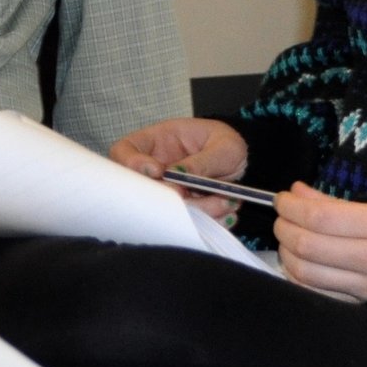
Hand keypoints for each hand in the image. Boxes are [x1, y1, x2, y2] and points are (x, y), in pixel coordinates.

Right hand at [108, 117, 248, 218]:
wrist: (243, 165)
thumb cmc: (227, 145)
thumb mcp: (224, 147)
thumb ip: (203, 161)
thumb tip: (177, 177)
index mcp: (155, 142)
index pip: (123, 151)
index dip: (132, 163)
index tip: (159, 171)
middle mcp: (153, 170)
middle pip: (140, 188)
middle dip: (168, 196)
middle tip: (190, 194)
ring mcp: (165, 193)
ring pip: (165, 211)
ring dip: (197, 210)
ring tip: (225, 201)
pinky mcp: (180, 212)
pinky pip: (185, 224)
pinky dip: (208, 221)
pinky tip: (227, 211)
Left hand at [272, 184, 366, 300]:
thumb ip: (333, 203)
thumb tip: (295, 192)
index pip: (320, 217)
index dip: (292, 207)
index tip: (281, 198)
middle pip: (308, 244)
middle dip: (284, 227)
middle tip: (282, 217)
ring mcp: (366, 286)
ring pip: (305, 271)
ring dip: (285, 252)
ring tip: (287, 238)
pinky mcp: (359, 305)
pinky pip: (313, 292)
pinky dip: (295, 275)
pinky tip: (296, 262)